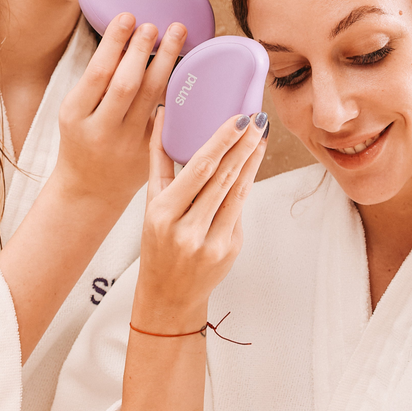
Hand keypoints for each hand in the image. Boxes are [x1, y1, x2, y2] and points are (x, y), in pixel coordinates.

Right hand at [55, 13, 185, 207]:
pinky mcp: (151, 151)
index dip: (114, 44)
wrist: (89, 190)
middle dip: (142, 50)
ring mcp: (128, 143)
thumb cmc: (83, 138)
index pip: (97, 73)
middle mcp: (101, 130)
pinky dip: (179, 90)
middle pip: (126, 84)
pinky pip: (168, 115)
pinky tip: (192, 67)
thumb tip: (127, 34)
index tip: (128, 17)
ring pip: (152, 97)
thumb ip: (98, 82)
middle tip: (155, 24)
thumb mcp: (76, 111)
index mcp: (75, 115)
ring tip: (177, 33)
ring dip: (167, 62)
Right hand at [131, 108, 267, 329]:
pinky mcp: (230, 250)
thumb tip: (163, 114)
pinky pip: (240, 209)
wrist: (168, 295)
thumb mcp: (151, 203)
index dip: (222, 142)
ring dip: (252, 161)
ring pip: (237, 192)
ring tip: (260, 136)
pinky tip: (251, 164)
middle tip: (257, 119)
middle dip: (244, 146)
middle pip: (223, 178)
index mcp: (162, 214)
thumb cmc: (157, 241)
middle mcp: (187, 230)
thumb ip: (159, 159)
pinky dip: (246, 184)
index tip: (238, 119)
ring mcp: (211, 242)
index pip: (198, 169)